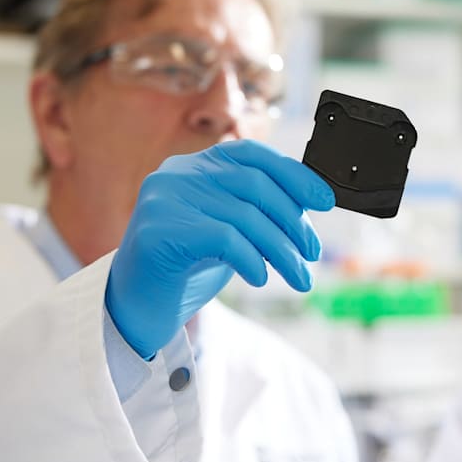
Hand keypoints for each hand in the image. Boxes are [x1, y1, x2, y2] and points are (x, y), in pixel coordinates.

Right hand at [105, 139, 334, 357]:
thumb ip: (256, 209)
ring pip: (244, 216)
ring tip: (298, 276)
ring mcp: (164, 200)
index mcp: (195, 165)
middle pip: (254, 186)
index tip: (325, 201)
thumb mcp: (227, 228)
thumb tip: (310, 203)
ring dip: (281, 250)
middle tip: (312, 254)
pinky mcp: (158, 231)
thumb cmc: (187, 266)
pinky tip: (260, 277)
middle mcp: (177, 174)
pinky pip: (224, 238)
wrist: (136, 306)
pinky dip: (251, 259)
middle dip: (293, 222)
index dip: (294, 175)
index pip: (253, 155)